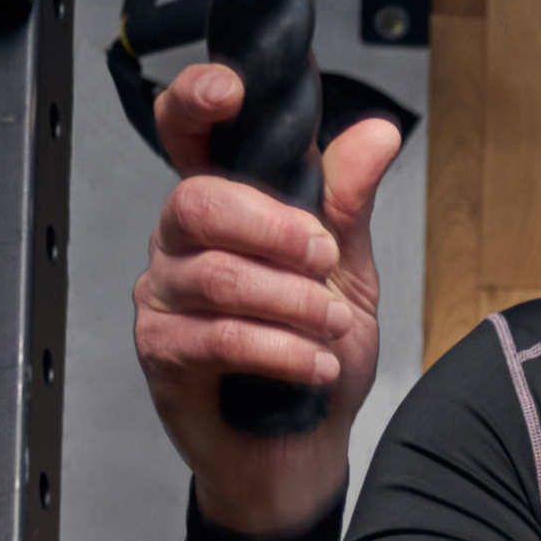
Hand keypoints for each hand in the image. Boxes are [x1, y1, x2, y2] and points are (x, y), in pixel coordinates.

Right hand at [133, 60, 403, 538]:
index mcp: (222, 206)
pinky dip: (282, 351)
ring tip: (334, 328)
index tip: (232, 90)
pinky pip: (219, 337)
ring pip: (218, 275)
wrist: (301, 451)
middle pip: (198, 201)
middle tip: (325, 261)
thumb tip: (378, 134)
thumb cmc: (315, 354)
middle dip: (276, 229)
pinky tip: (315, 365)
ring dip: (293, 303)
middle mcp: (180, 242)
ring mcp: (163, 295)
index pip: (186, 132)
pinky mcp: (162, 352)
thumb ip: (349, 204)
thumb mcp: (347, 273)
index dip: (196, 100)